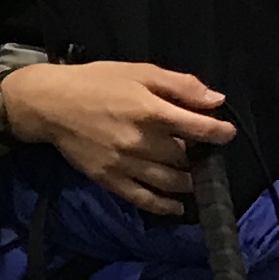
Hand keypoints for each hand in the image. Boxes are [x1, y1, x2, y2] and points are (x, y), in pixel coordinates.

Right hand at [12, 59, 238, 215]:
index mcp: (151, 111)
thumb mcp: (140, 72)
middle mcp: (140, 142)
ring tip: (195, 176)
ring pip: (169, 182)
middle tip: (204, 152)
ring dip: (189, 182)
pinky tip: (178, 206)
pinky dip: (164, 206)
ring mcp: (125, 165)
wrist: (51, 104)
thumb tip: (216, 101)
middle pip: (185, 158)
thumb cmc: (97, 83)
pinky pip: (143, 199)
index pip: (198, 128)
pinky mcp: (110, 180)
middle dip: (201, 156)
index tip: (227, 132)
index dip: (219, 132)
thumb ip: (180, 86)